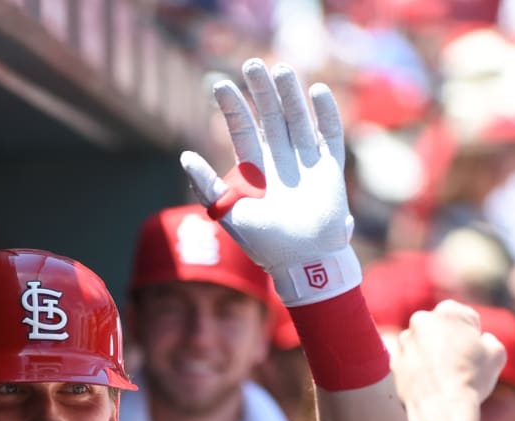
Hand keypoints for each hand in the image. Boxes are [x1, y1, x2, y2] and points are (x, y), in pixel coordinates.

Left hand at [180, 60, 359, 305]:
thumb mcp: (230, 214)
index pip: (242, 130)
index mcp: (255, 170)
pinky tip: (317, 91)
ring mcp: (306, 161)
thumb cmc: (266, 244)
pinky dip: (326, 114)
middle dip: (261, 92)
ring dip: (290, 95)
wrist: (303, 262)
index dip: (232, 108)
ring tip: (281, 69)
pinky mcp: (330, 168)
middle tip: (252, 64)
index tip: (220, 84)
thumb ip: (208, 186)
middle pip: (270, 117)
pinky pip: (330, 134)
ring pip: (298, 119)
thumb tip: (184, 156)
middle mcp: (280, 160)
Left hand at [392, 300, 506, 417]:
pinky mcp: (393, 360)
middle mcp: (422, 319)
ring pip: (422, 344)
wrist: (441, 408)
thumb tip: (482, 340)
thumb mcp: (496, 353)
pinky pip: (410, 361)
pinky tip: (429, 382)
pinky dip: (417, 367)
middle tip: (459, 363)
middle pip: (440, 328)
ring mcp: (404, 340)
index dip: (472, 336)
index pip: (465, 318)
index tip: (474, 352)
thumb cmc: (472, 378)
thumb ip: (489, 339)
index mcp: (449, 310)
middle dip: (448, 341)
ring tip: (443, 376)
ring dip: (430, 353)